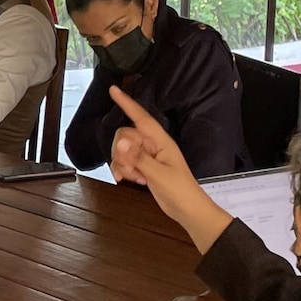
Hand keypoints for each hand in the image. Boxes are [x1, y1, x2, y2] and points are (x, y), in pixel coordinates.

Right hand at [108, 89, 197, 206]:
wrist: (187, 209)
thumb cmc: (181, 190)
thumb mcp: (158, 174)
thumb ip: (138, 157)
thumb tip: (121, 141)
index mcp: (161, 141)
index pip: (141, 117)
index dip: (127, 103)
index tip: (113, 90)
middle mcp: (153, 145)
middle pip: (125, 136)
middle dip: (122, 152)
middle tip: (131, 169)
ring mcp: (147, 156)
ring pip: (122, 150)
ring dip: (123, 164)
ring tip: (136, 177)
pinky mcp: (143, 167)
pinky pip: (124, 162)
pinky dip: (123, 170)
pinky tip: (131, 180)